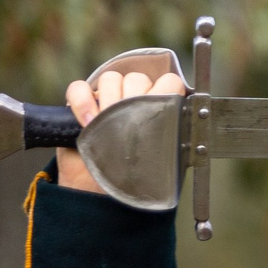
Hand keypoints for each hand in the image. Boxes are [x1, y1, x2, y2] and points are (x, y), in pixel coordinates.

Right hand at [59, 66, 187, 195]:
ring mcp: (105, 98)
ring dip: (108, 101)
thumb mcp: (160, 155)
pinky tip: (87, 123)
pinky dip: (82, 102)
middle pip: (137, 78)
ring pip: (111, 79)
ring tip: (105, 125)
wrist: (98, 189)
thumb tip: (189, 121)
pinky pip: (78, 88)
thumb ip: (172, 134)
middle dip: (133, 100)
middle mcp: (132, 98)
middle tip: (128, 125)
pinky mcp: (80, 104)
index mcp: (156, 108)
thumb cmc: (134, 174)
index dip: (164, 91)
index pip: (168, 81)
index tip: (158, 112)